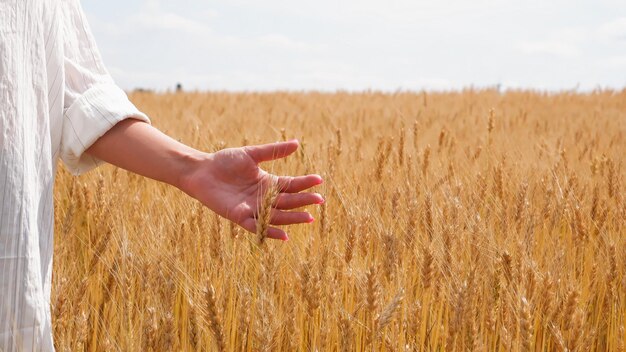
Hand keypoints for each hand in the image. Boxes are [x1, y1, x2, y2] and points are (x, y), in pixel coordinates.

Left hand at [180, 139, 323, 240]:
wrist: (202, 171)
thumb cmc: (225, 161)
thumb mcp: (251, 155)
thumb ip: (273, 151)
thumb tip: (297, 144)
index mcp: (268, 183)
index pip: (291, 185)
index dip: (305, 183)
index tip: (319, 180)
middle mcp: (263, 198)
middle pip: (288, 201)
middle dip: (303, 201)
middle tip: (320, 200)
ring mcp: (253, 208)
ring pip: (277, 215)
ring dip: (293, 218)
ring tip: (308, 217)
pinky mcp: (240, 216)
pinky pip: (258, 226)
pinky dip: (270, 231)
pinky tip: (285, 235)